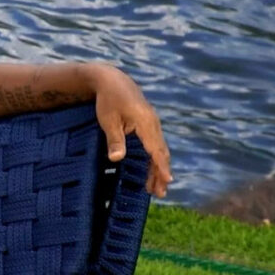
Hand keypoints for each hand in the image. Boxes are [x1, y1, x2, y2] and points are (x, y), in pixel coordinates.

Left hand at [89, 64, 171, 197]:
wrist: (112, 80)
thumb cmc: (108, 100)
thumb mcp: (108, 120)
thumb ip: (114, 140)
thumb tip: (117, 159)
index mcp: (145, 122)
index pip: (156, 149)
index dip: (161, 167)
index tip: (167, 181)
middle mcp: (153, 123)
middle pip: (160, 152)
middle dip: (161, 173)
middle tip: (160, 194)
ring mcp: (153, 123)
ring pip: (159, 149)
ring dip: (158, 168)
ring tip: (156, 188)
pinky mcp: (149, 124)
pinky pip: (155, 144)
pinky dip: (155, 158)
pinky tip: (152, 170)